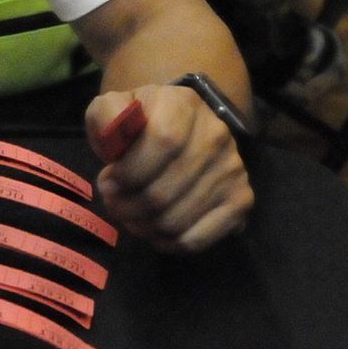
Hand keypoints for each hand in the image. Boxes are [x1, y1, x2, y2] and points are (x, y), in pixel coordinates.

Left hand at [85, 85, 252, 251]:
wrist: (181, 128)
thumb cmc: (139, 125)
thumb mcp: (113, 108)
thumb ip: (107, 115)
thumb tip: (113, 133)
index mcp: (184, 105)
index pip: (163, 141)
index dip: (130, 171)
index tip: (108, 180)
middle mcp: (216, 135)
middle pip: (164, 191)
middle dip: (128, 205)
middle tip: (114, 202)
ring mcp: (232, 169)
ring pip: (176, 220)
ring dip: (143, 226)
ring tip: (130, 215)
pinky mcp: (240, 200)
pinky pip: (197, 239)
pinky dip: (168, 243)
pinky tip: (154, 230)